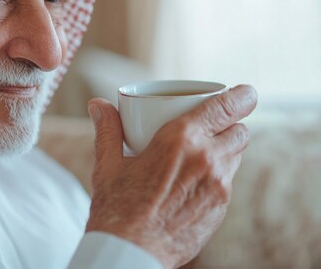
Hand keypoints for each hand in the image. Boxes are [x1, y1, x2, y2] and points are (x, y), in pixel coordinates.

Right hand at [85, 85, 256, 268]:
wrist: (130, 253)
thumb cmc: (117, 208)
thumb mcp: (108, 164)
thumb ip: (107, 129)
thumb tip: (98, 105)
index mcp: (180, 140)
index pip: (225, 107)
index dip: (241, 96)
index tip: (245, 91)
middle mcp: (207, 159)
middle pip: (239, 130)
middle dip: (230, 122)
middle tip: (212, 124)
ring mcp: (218, 186)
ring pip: (236, 156)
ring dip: (225, 148)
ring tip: (200, 152)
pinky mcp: (220, 209)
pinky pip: (227, 181)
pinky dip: (217, 174)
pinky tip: (193, 180)